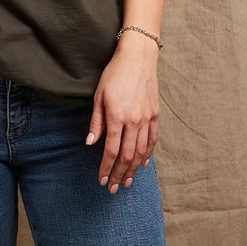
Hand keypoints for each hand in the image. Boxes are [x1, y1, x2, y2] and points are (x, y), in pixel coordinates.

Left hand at [85, 38, 159, 192]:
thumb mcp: (99, 95)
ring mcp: (146, 118)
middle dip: (118, 174)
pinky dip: (147, 154)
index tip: (101, 180)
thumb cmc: (114, 73)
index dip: (106, 168)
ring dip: (133, 169)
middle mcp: (133, 121)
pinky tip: (142, 164)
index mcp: (117, 117)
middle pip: (127, 156)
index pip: (111, 151)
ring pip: (141, 152)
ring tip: (126, 182)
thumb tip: (91, 143)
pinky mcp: (155, 114)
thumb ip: (96, 122)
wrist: (138, 57)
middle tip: (113, 188)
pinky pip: (152, 140)